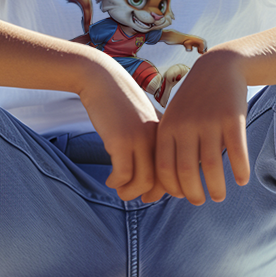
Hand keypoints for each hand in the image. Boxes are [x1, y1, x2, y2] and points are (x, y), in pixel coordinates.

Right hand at [76, 57, 161, 201]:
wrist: (101, 78)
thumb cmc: (120, 101)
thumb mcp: (142, 119)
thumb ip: (151, 139)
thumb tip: (151, 170)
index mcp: (166, 133)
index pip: (174, 170)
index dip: (163, 188)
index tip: (149, 196)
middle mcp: (158, 137)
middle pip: (162, 179)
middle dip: (149, 195)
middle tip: (134, 198)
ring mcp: (140, 138)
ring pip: (143, 181)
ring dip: (130, 193)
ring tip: (120, 191)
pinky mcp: (121, 140)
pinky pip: (123, 174)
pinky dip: (116, 183)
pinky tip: (110, 181)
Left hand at [152, 50, 250, 204]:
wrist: (219, 67)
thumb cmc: (195, 101)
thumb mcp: (175, 119)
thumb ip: (171, 146)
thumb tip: (170, 185)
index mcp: (168, 128)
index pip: (164, 168)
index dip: (173, 188)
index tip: (183, 195)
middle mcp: (185, 126)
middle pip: (186, 171)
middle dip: (193, 193)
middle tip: (200, 202)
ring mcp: (209, 121)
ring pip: (211, 166)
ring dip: (216, 187)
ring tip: (219, 196)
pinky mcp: (232, 118)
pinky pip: (236, 152)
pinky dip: (239, 170)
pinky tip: (241, 180)